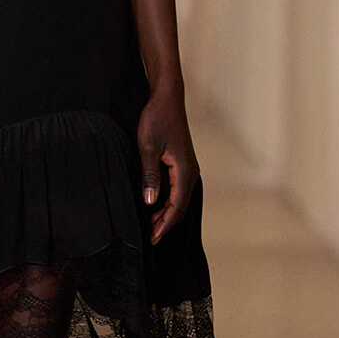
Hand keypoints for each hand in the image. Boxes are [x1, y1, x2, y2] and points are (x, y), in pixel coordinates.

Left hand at [137, 88, 199, 244]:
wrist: (167, 99)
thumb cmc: (157, 120)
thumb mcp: (148, 148)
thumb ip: (149, 176)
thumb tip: (150, 202)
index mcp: (184, 171)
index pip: (175, 207)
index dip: (163, 225)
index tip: (151, 239)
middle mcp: (190, 173)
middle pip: (180, 207)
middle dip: (165, 224)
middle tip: (148, 237)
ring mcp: (188, 169)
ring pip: (178, 199)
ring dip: (165, 213)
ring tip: (150, 226)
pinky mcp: (182, 165)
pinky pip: (176, 190)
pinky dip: (166, 201)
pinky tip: (154, 206)